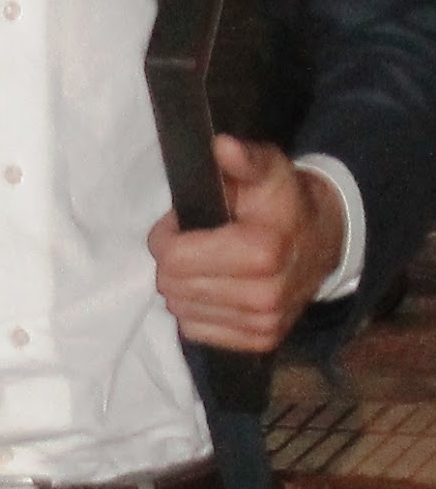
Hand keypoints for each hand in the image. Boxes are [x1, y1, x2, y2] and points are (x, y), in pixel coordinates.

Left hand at [147, 135, 346, 352]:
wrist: (322, 240)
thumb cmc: (283, 200)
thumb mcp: (267, 168)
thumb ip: (244, 159)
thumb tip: (221, 146)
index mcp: (261, 252)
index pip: (174, 259)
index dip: (165, 236)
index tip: (179, 222)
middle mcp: (263, 296)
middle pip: (173, 286)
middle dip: (172, 260)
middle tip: (191, 241)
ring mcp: (262, 324)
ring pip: (181, 311)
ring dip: (182, 286)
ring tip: (204, 262)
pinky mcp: (260, 342)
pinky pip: (197, 332)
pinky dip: (196, 309)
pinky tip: (212, 287)